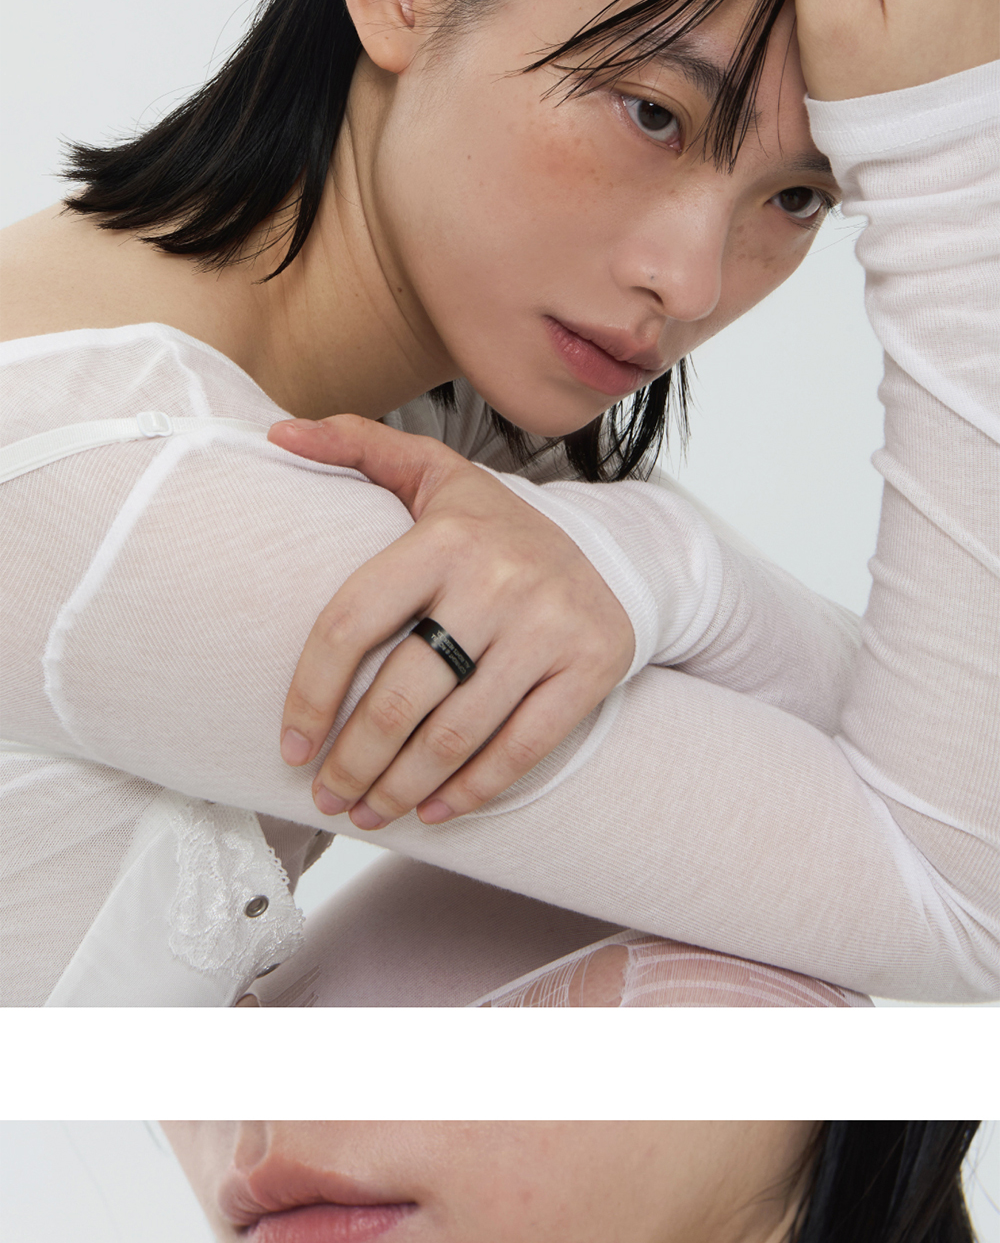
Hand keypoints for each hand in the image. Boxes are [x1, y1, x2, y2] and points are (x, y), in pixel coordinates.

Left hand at [272, 412, 633, 825]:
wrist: (616, 550)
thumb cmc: (493, 527)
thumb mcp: (432, 474)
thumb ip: (356, 444)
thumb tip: (276, 430)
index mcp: (443, 535)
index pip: (352, 623)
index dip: (309, 694)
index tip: (291, 745)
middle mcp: (498, 579)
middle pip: (400, 695)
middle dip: (352, 761)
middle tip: (325, 797)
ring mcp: (549, 626)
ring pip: (455, 734)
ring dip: (400, 788)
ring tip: (367, 812)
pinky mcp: (591, 668)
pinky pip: (520, 748)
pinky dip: (471, 792)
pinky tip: (434, 812)